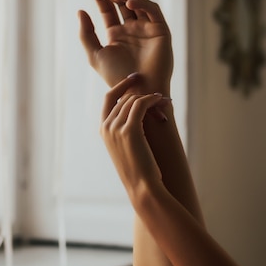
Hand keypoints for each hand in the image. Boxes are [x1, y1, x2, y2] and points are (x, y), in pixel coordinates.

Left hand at [78, 0, 172, 94]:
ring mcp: (147, 29)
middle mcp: (133, 30)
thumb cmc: (116, 77)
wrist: (138, 91)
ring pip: (138, 4)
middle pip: (123, 3)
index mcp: (117, 35)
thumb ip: (86, 34)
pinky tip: (129, 4)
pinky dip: (142, 4)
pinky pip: (153, 11)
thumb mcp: (95, 55)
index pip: (109, 10)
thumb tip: (80, 11)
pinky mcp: (160, 31)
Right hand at [100, 75, 168, 199]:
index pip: (109, 98)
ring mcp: (116, 128)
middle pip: (123, 97)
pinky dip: (151, 99)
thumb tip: (139, 113)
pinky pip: (140, 105)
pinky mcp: (130, 130)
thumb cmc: (140, 169)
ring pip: (133, 100)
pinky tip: (160, 100)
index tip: (134, 78)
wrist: (143, 187)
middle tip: (157, 93)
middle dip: (141, 92)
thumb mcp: (128, 147)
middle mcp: (106, 127)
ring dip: (149, 96)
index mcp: (103, 130)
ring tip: (162, 98)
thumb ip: (127, 129)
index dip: (121, 85)